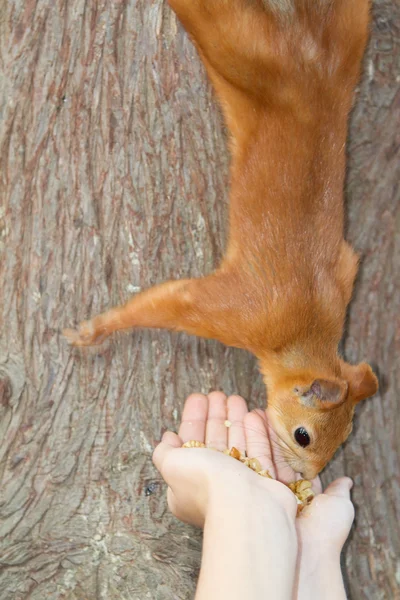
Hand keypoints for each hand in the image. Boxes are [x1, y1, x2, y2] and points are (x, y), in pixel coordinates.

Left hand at [153, 392, 296, 527]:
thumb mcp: (172, 465)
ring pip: (238, 443)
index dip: (193, 419)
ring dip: (236, 419)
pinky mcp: (265, 481)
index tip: (199, 398)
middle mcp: (215, 483)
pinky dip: (256, 432)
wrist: (246, 508)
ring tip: (236, 398)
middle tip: (219, 394)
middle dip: (216, 416)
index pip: (190, 443)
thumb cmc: (206, 485)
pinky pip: (260, 451)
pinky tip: (254, 414)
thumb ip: (165, 452)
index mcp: (189, 481)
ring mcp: (241, 483)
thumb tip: (167, 439)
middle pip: (215, 441)